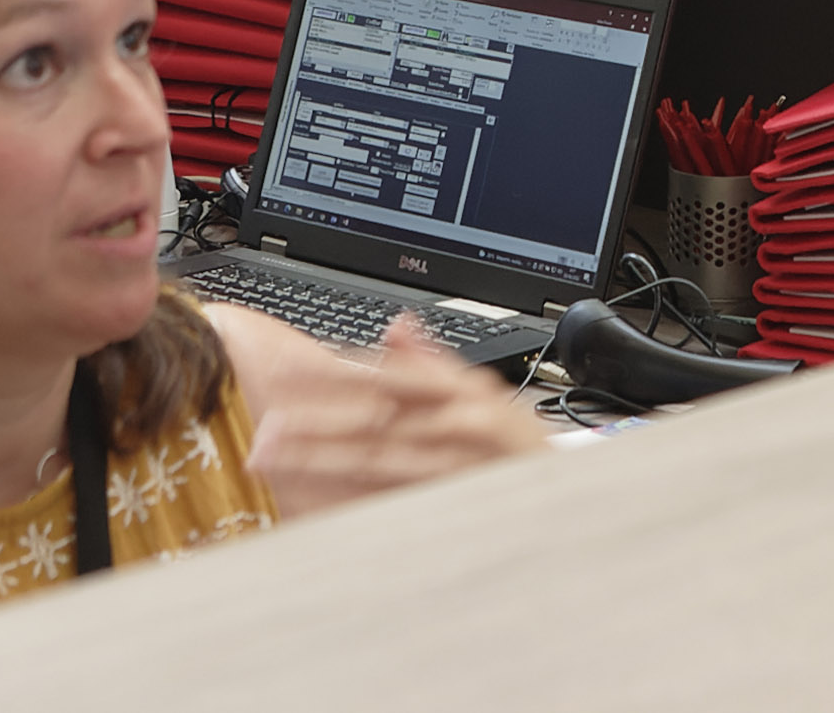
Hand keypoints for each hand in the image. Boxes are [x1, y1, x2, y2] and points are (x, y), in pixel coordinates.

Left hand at [243, 315, 544, 513]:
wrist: (567, 498)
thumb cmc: (516, 446)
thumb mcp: (483, 392)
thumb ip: (434, 362)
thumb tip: (398, 326)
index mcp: (462, 393)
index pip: (391, 376)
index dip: (339, 372)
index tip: (292, 370)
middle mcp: (456, 428)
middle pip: (375, 422)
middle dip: (316, 422)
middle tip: (266, 424)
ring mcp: (450, 472)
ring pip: (373, 465)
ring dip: (319, 463)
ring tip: (270, 459)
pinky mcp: (444, 507)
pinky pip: (386, 506)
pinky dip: (346, 505)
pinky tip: (306, 504)